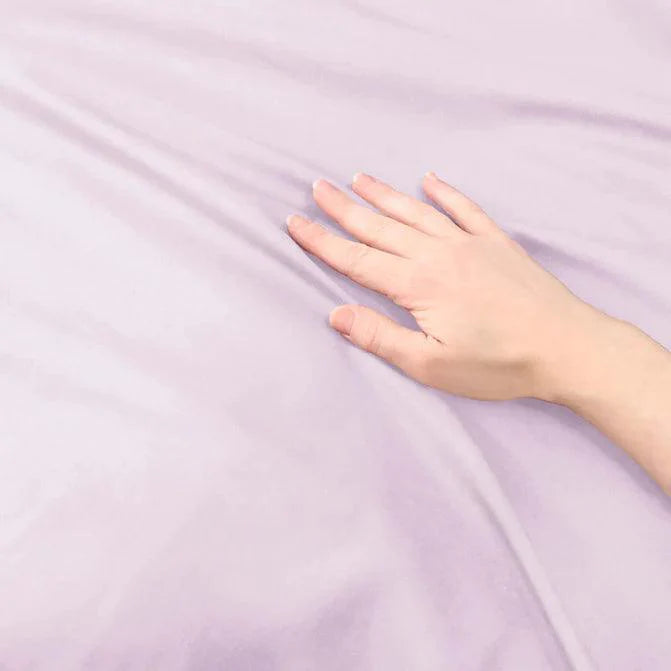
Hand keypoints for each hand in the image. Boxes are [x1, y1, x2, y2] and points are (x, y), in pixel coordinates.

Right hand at [287, 172, 607, 401]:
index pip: (356, 259)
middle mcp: (438, 254)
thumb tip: (335, 314)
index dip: (321, 242)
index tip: (294, 223)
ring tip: (357, 178)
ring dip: (384, 195)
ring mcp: (469, 243)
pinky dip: (445, 192)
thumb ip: (381, 336)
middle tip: (316, 187)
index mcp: (418, 284)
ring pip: (416, 212)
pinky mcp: (497, 243)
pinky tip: (431, 178)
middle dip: (344, 208)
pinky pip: (465, 209)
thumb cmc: (498, 363)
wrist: (565, 346)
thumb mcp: (431, 363)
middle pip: (379, 227)